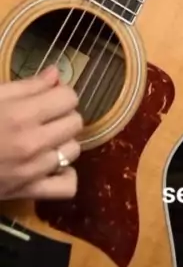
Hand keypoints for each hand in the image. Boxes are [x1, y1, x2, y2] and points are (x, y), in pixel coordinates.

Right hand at [0, 66, 81, 200]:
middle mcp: (33, 143)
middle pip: (75, 122)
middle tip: (46, 115)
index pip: (69, 97)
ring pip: (73, 151)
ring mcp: (33, 171)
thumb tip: (56, 73)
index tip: (49, 95)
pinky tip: (52, 165)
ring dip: (63, 142)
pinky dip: (65, 175)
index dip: (60, 93)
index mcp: (22, 115)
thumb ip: (27, 86)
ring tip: (45, 138)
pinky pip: (67, 186)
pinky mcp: (27, 192)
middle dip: (63, 115)